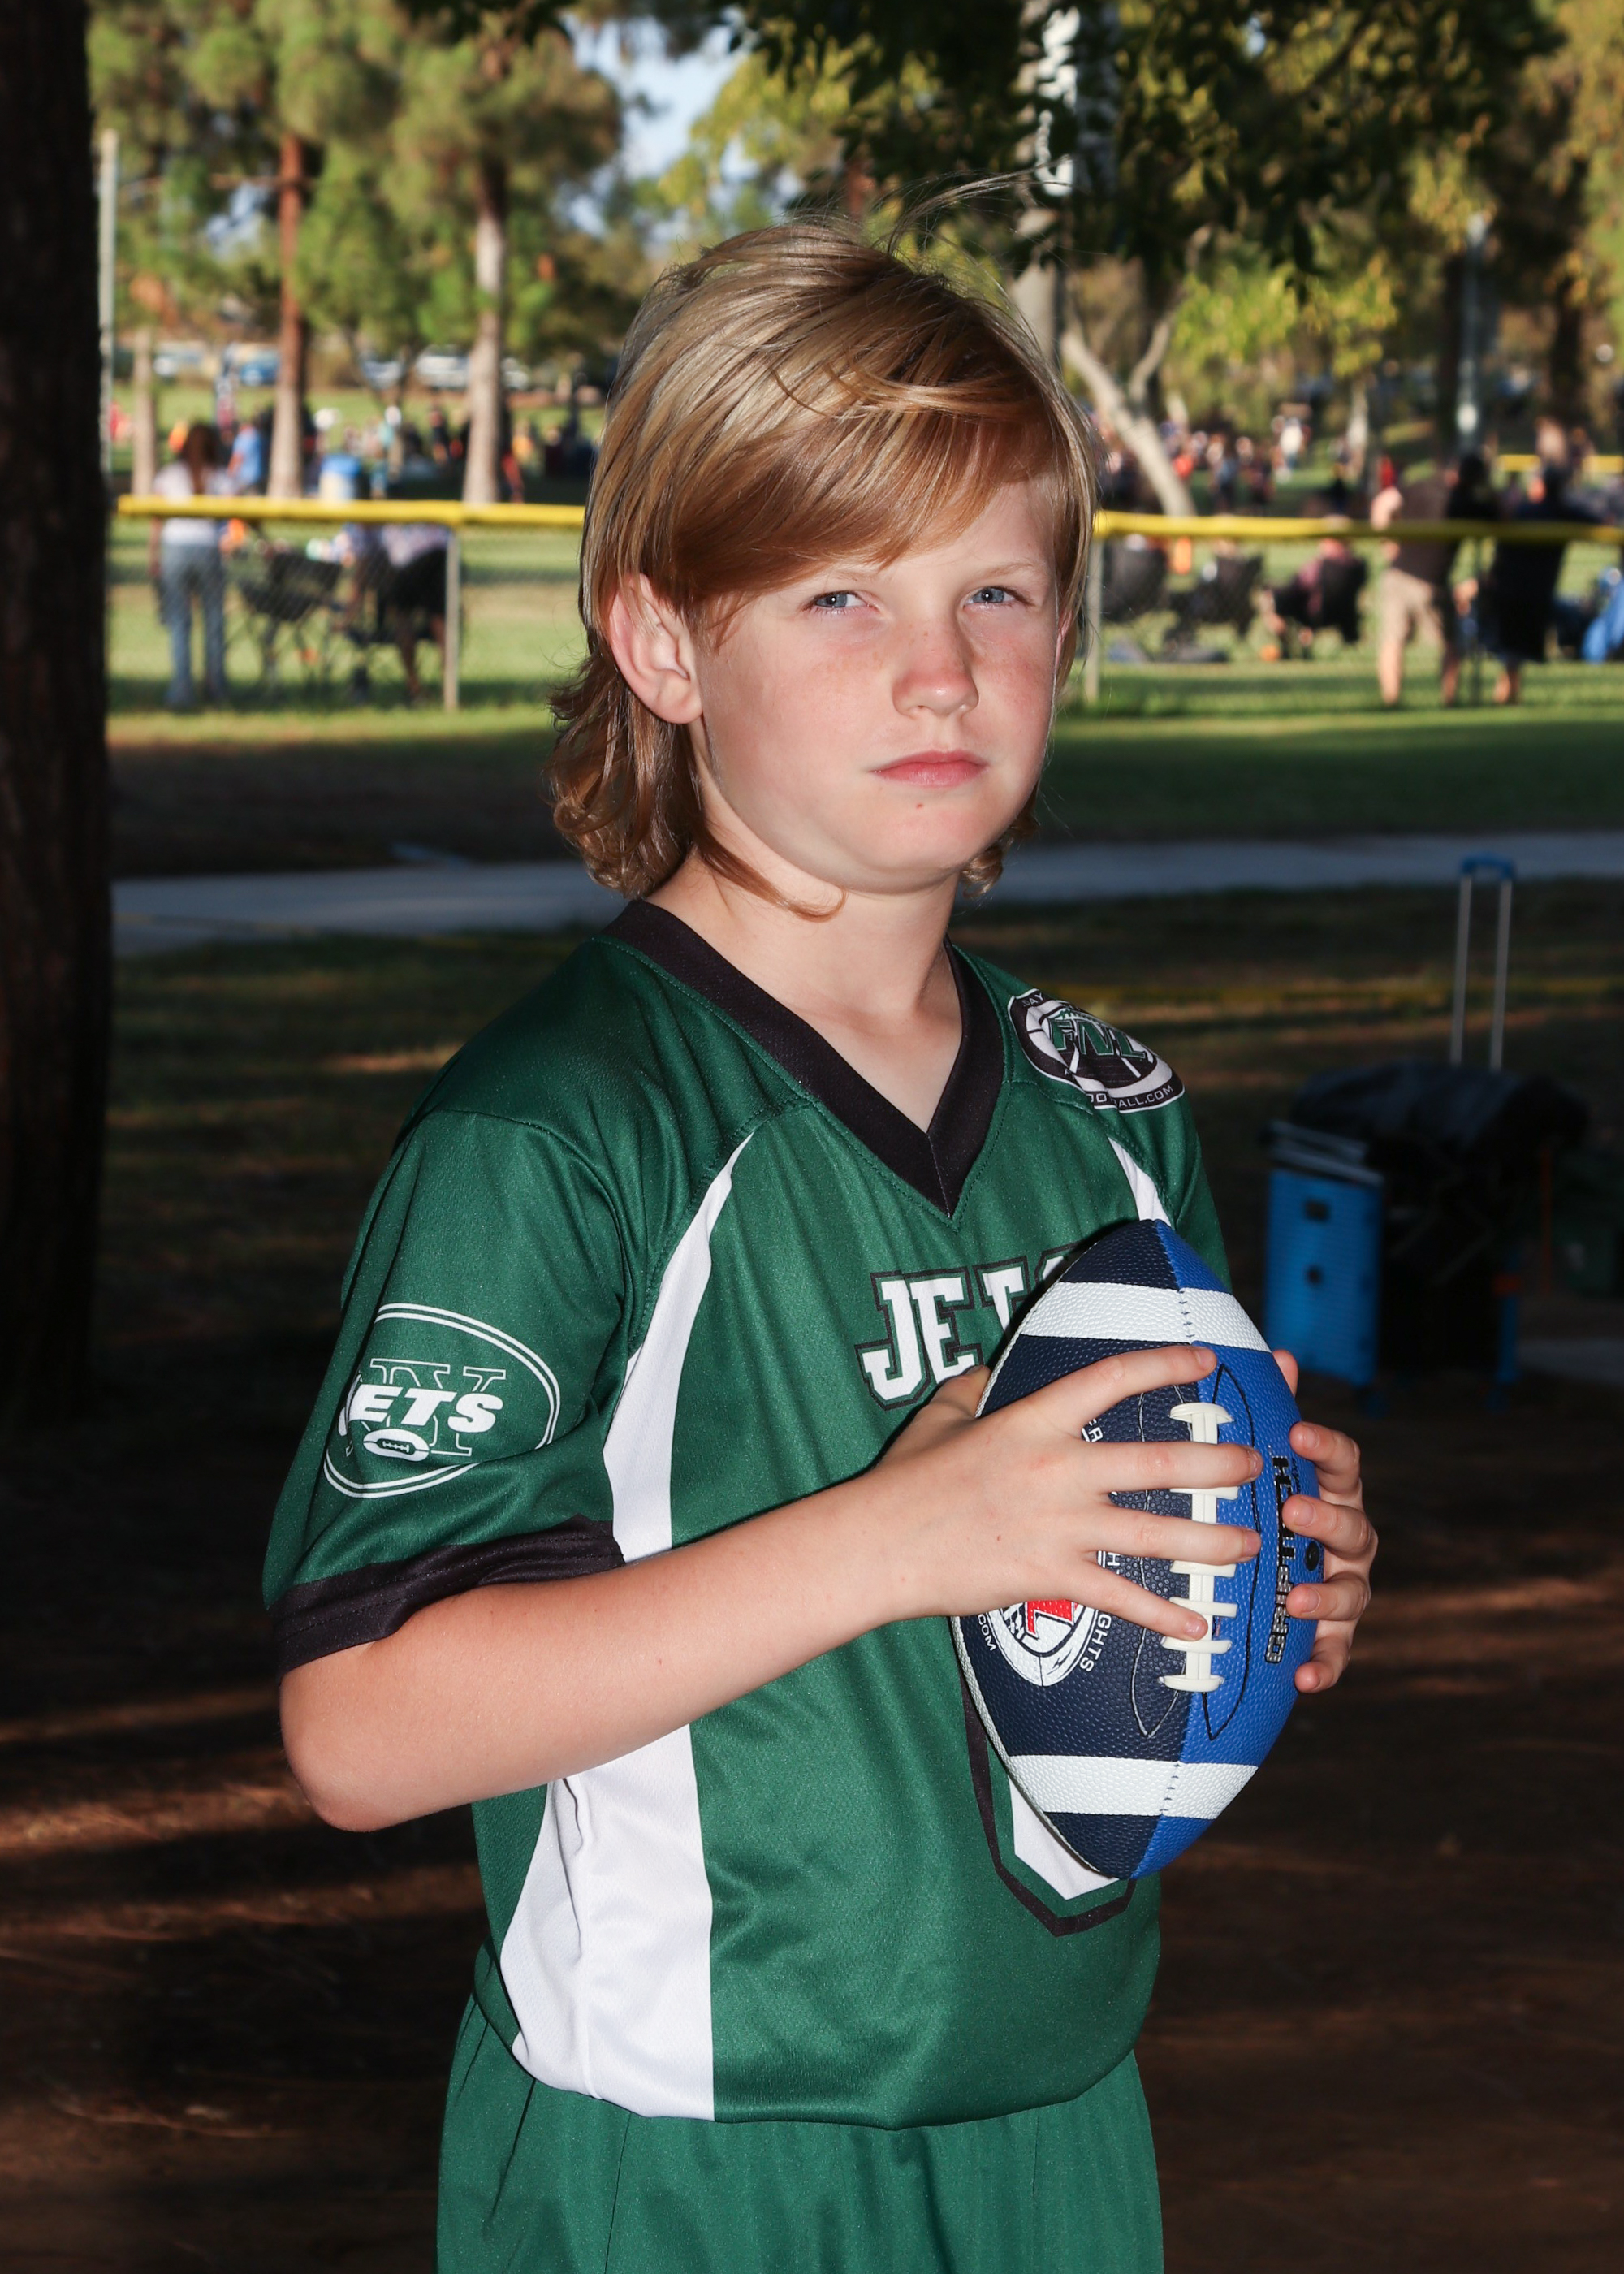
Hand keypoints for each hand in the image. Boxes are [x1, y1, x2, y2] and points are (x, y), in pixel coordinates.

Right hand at [877, 1345, 1262, 1640]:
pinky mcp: (1050, 1577)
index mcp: (1032, 1420)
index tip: (1206, 1361)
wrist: (877, 1545)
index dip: (1165, 1364)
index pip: (1111, 1379)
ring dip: (1212, 1541)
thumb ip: (974, 1386)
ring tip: (1251, 1544)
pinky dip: (1163, 1615)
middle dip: (1217, 1464)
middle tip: (1255, 1465)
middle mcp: (1057, 1469)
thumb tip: (990, 1369)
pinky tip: (1198, 1625)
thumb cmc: (904, 1480)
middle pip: (1158, 1463)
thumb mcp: (941, 1416)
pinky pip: (1121, 1598)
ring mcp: (1058, 1526)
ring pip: (1156, 1534)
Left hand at [1272, 1351, 1376, 1693]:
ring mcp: (1346, 1589)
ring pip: (1352, 1591)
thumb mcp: (1267, 1470)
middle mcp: (1348, 1541)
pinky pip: (1336, 1653)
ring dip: (1327, 1594)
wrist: (1267, 1584)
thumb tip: (1280, 1355)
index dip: (1325, 1447)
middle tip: (1292, 1511)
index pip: (1343, 1464)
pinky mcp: (1333, 1636)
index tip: (1295, 1433)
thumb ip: (1276, 1414)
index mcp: (1333, 1494)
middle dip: (1325, 1519)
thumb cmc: (1269, 1511)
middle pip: (1352, 1526)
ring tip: (1298, 1597)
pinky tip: (1303, 1678)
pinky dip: (1325, 1665)